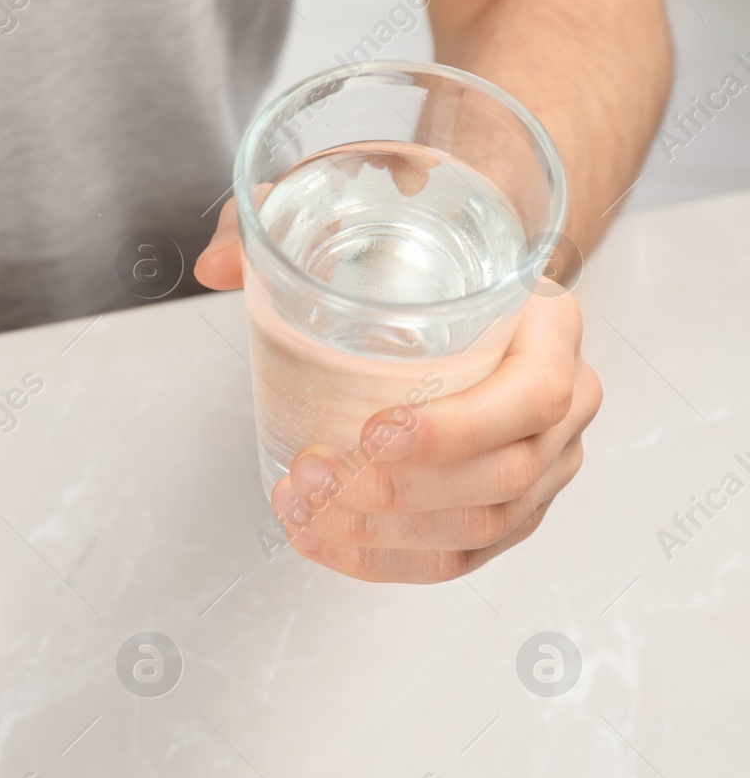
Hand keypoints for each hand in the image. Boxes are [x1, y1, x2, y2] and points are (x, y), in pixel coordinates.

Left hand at [195, 198, 600, 580]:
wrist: (466, 283)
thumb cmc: (426, 257)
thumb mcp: (367, 217)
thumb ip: (285, 227)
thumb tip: (210, 265)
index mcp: (552, 329)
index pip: (533, 397)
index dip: (454, 430)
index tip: (371, 431)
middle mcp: (567, 403)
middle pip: (502, 477)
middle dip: (394, 492)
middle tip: (312, 471)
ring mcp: (545, 466)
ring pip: (478, 527)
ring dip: (379, 532)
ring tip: (303, 504)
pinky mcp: (511, 511)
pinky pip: (456, 557)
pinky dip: (382, 561)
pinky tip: (320, 540)